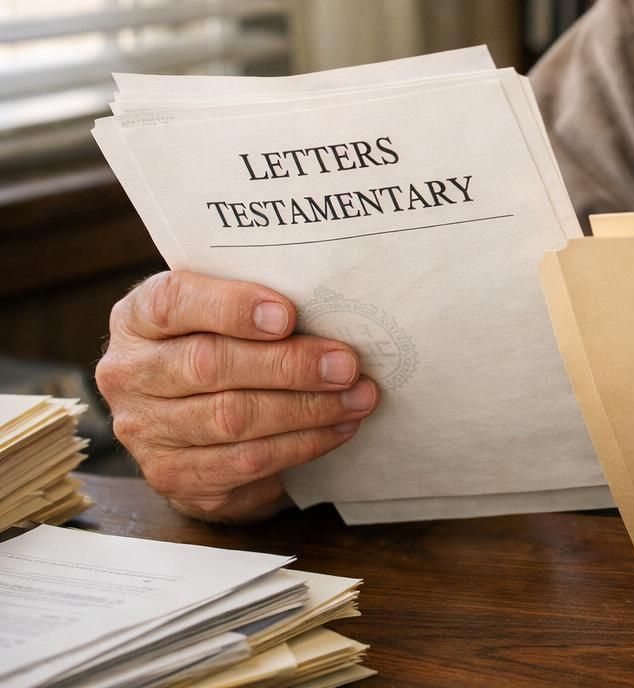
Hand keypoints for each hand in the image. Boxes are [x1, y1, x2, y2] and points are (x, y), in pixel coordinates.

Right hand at [98, 271, 377, 521]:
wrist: (191, 414)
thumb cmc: (223, 344)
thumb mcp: (225, 312)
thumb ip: (258, 304)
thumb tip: (331, 309)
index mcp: (137, 319)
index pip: (172, 302)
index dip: (231, 307)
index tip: (288, 315)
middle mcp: (129, 374)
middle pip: (208, 366)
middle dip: (288, 366)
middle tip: (346, 364)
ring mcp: (144, 431)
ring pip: (231, 419)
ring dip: (306, 410)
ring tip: (357, 397)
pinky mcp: (173, 476)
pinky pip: (244, 462)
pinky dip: (301, 444)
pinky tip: (337, 428)